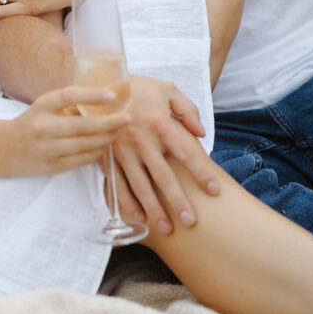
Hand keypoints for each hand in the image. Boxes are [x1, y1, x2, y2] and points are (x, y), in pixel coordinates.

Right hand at [4, 85, 130, 176]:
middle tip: (127, 118)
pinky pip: (81, 159)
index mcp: (41, 106)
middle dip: (109, 122)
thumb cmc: (32, 122)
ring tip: (120, 131)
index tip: (112, 95)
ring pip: (85, 145)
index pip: (68, 96)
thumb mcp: (45, 107)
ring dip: (106, 138)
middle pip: (82, 125)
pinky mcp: (52, 166)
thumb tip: (104, 103)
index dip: (91, 95)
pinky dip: (96, 152)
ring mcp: (47, 149)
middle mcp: (43, 127)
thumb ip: (69, 105)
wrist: (4, 149)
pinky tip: (105, 144)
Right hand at [111, 76, 218, 234]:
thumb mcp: (166, 89)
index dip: (201, 173)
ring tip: (166, 229)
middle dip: (178, 201)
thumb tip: (201, 133)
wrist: (97, 83)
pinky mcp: (107, 156)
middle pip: (164, 176)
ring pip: (140, 186)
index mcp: (160, 122)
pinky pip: (117, 183)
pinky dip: (127, 203)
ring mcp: (123, 150)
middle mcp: (142, 140)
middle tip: (191, 221)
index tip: (214, 191)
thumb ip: (187, 109)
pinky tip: (138, 218)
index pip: (186, 153)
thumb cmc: (136, 86)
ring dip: (153, 209)